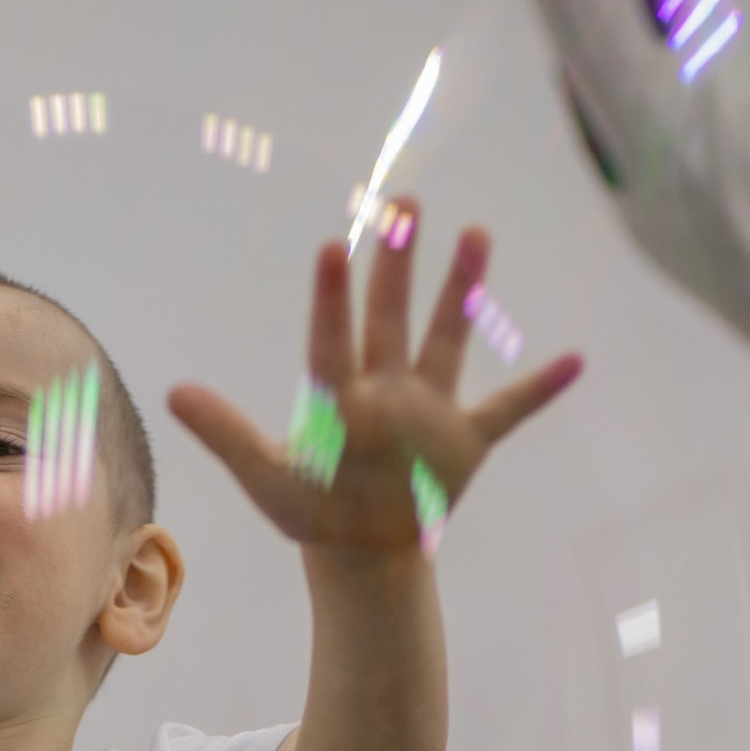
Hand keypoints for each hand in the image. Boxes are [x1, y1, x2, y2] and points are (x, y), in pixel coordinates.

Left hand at [168, 213, 578, 559]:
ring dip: (461, 291)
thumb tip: (174, 392)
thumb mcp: (265, 477)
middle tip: (403, 202)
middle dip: (397, 260)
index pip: (332, 337)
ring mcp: (429, 410)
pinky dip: (540, 388)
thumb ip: (226, 433)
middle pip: (391, 315)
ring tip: (477, 232)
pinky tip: (575, 359)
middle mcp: (386, 386)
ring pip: (446, 338)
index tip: (330, 248)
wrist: (360, 548)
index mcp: (337, 394)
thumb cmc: (310, 510)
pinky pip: (509, 410)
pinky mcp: (465, 441)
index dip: (331, 296)